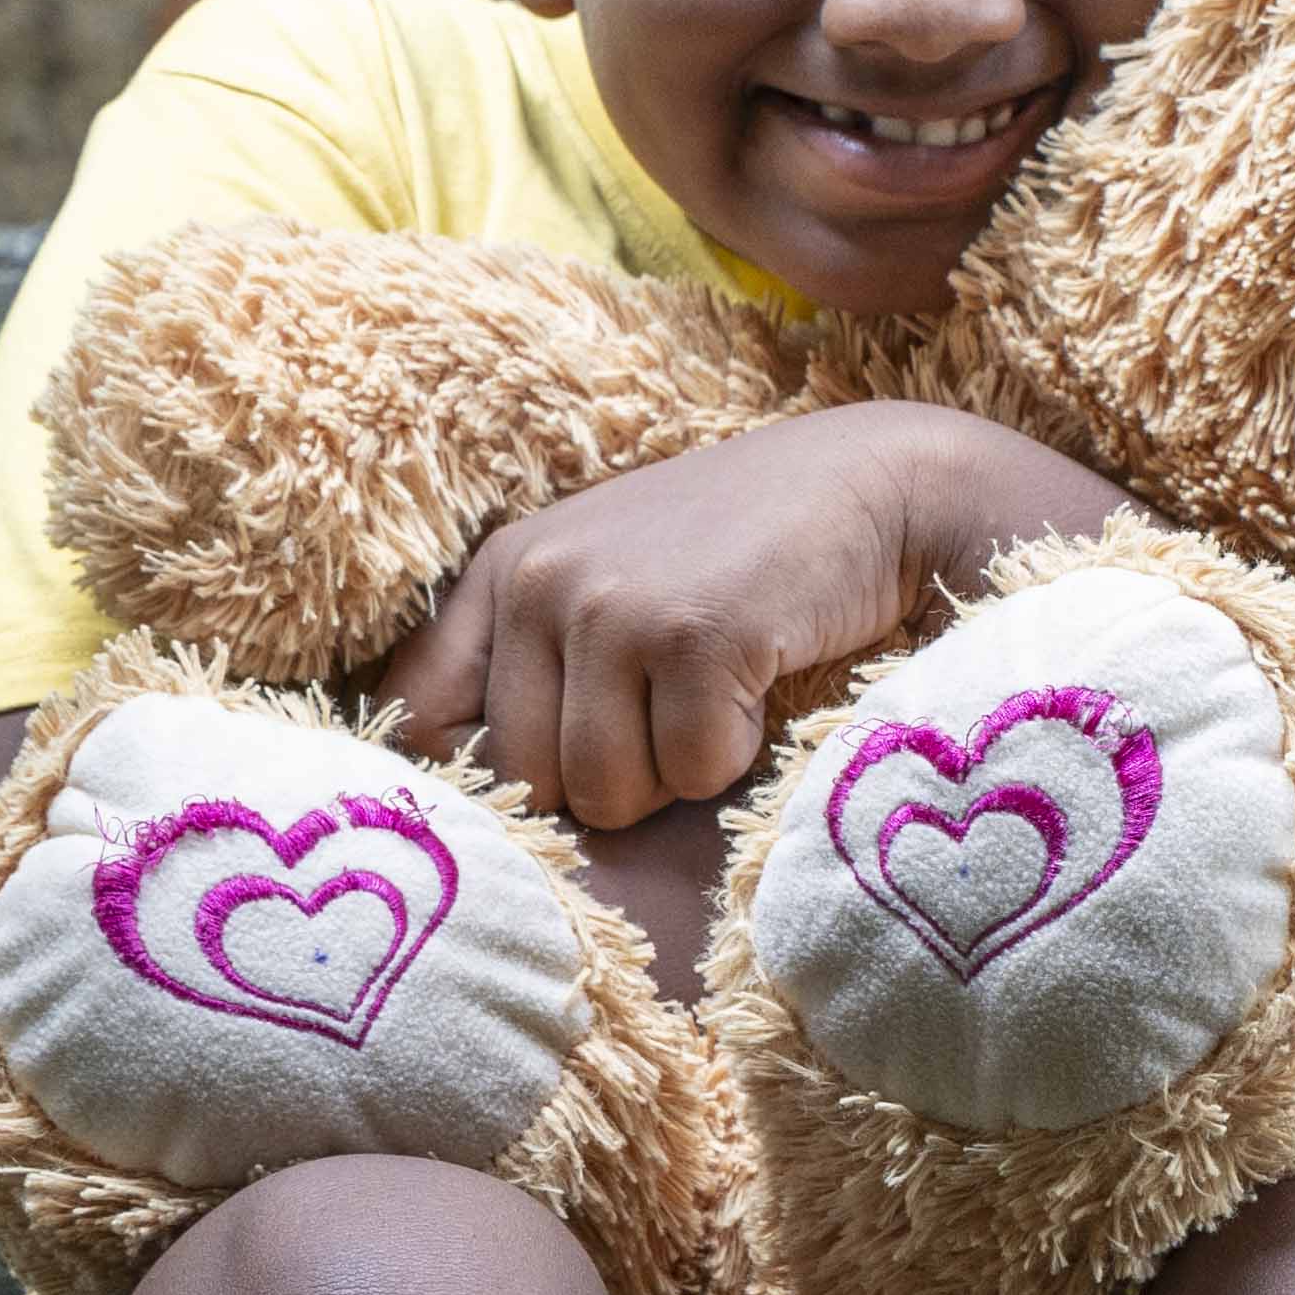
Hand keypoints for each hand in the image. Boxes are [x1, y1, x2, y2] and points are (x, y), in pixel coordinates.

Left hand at [370, 406, 1122, 833]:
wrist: (877, 488)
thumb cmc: (743, 557)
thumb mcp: (607, 584)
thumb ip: (531, 665)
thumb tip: (470, 806)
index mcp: (503, 567)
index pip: (417, 716)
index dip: (478, 776)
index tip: (549, 775)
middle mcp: (540, 580)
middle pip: (526, 782)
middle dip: (606, 781)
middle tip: (673, 717)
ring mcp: (613, 606)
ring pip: (604, 794)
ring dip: (674, 775)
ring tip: (715, 698)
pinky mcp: (694, 635)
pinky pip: (692, 773)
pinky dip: (739, 756)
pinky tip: (761, 685)